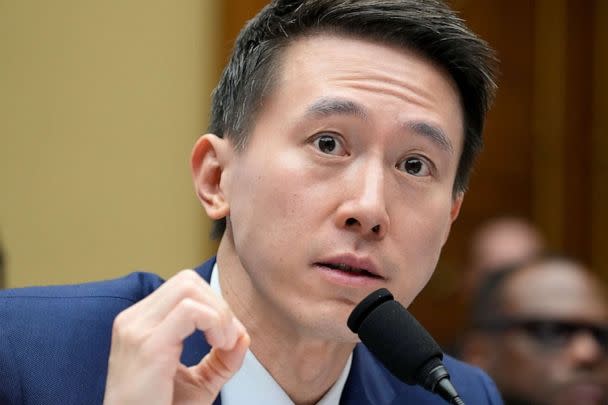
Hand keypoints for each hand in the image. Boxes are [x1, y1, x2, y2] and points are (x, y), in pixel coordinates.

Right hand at [103, 269, 249, 404]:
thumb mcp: (198, 382)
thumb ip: (221, 359)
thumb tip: (244, 336)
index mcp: (139, 323)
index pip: (183, 287)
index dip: (213, 304)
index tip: (225, 337)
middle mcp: (133, 321)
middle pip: (187, 280)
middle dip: (218, 305)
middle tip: (227, 339)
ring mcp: (137, 330)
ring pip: (189, 287)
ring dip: (218, 313)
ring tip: (223, 343)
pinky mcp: (149, 346)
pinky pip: (190, 311)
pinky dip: (215, 322)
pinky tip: (218, 345)